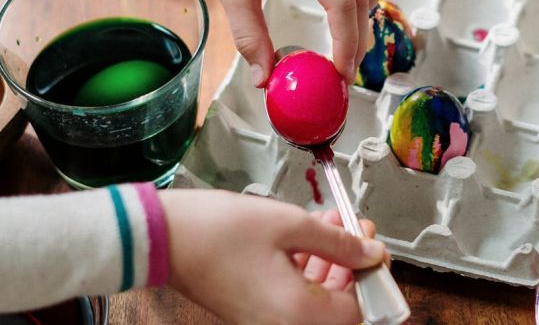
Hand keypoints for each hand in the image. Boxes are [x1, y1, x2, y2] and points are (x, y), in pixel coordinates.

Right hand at [160, 190, 387, 324]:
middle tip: (358, 229)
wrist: (163, 239)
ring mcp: (266, 319)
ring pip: (317, 297)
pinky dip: (307, 265)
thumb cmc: (216, 232)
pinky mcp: (254, 308)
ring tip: (334, 224)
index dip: (373, 277)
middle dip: (353, 263)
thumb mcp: (290, 225)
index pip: (359, 310)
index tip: (376, 249)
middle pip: (339, 305)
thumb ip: (339, 242)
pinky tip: (310, 234)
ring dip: (331, 260)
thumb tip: (370, 252)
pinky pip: (294, 293)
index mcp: (298, 313)